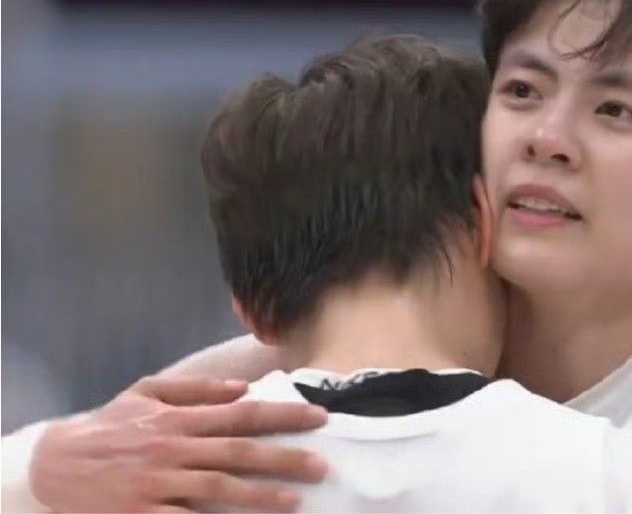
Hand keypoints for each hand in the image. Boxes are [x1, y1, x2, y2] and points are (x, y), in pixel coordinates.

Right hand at [30, 375, 328, 512]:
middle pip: (239, 451)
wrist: (53, 464)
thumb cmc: (108, 427)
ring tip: (294, 500)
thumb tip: (244, 387)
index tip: (319, 417)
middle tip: (321, 464)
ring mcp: (158, 482)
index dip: (284, 415)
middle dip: (284, 457)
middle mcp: (173, 448)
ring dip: (259, 495)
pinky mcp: (142, 512)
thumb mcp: (146, 393)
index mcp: (179, 418)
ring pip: (219, 487)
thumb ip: (197, 389)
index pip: (243, 414)